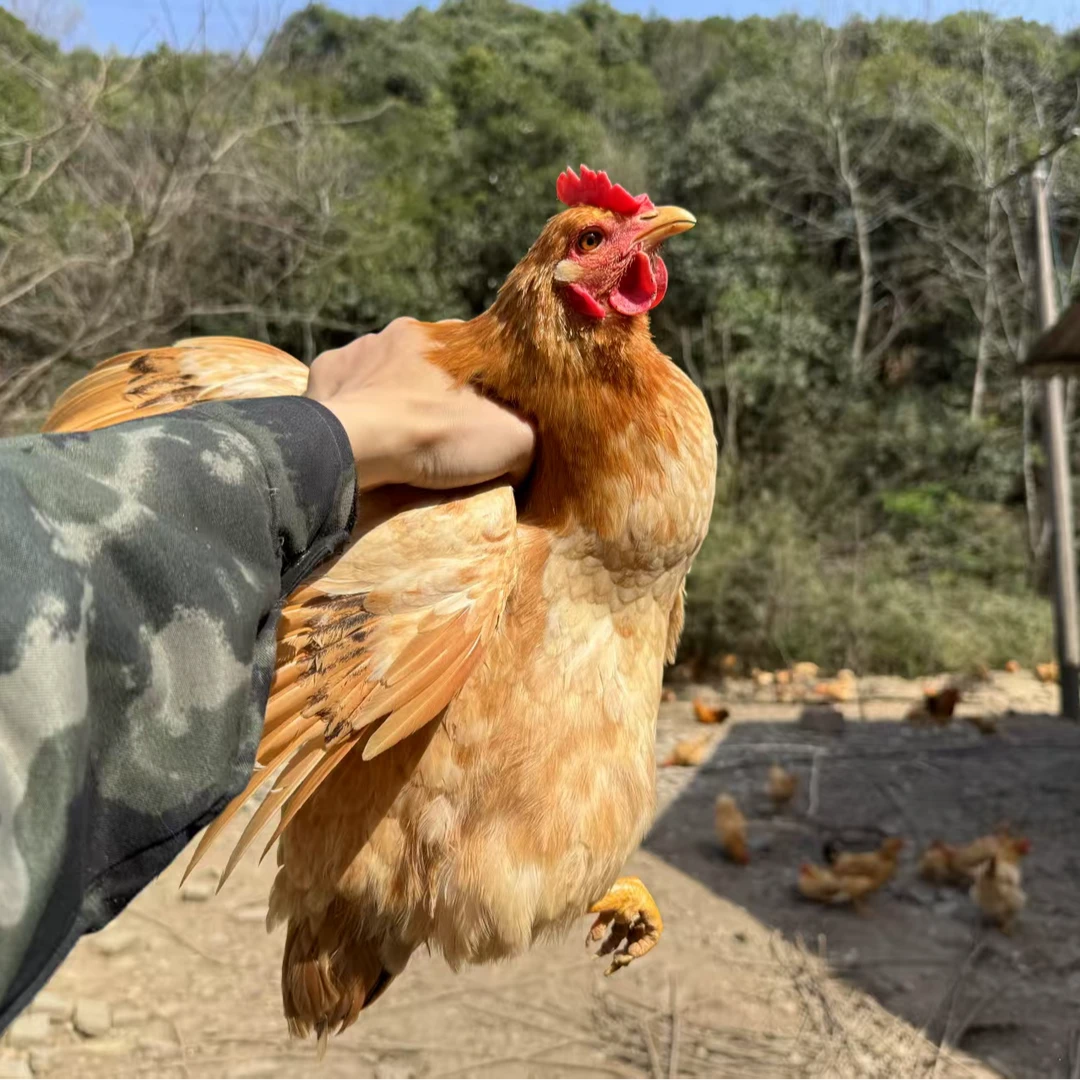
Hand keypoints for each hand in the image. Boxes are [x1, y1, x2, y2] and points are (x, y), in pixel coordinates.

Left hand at [305, 318, 533, 491]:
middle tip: (438, 427)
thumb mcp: (511, 440)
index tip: (483, 411)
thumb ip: (531, 433)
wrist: (356, 446)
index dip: (483, 380)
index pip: (475, 350)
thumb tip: (534, 441)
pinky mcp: (325, 373)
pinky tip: (360, 431)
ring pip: (384, 368)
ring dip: (392, 393)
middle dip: (434, 387)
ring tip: (396, 434)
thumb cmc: (436, 436)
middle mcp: (402, 331)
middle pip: (427, 359)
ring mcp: (359, 350)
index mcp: (447, 338)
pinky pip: (344, 384)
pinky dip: (353, 404)